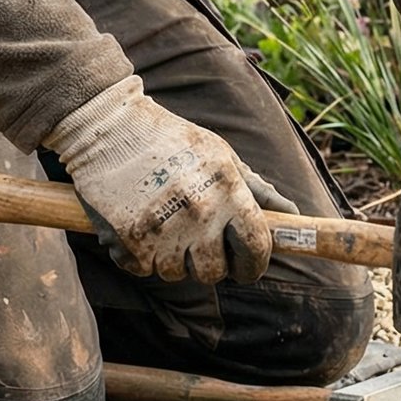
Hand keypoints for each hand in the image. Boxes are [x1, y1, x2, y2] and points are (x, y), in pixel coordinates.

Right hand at [44, 77, 291, 284]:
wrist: (108, 126)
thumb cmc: (171, 139)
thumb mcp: (221, 155)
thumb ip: (256, 189)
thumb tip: (292, 213)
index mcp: (227, 191)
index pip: (257, 248)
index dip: (256, 264)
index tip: (249, 267)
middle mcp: (198, 214)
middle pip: (214, 273)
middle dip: (211, 265)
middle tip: (201, 245)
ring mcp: (161, 230)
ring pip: (176, 274)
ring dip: (173, 259)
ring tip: (166, 227)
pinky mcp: (127, 240)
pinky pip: (142, 269)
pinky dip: (141, 256)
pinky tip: (140, 227)